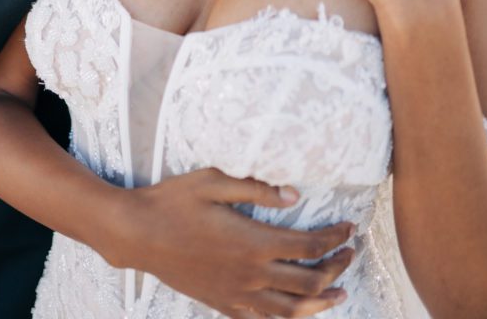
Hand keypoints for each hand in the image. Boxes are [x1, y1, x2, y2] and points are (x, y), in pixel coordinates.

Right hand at [104, 169, 353, 317]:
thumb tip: (294, 195)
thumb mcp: (213, 181)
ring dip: (321, 303)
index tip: (349, 227)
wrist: (137, 234)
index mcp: (253, 242)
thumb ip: (256, 188)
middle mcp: (250, 274)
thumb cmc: (173, 201)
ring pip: (291, 311)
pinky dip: (284, 318)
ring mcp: (236, 294)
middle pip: (309, 282)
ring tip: (339, 295)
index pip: (309, 247)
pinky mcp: (221, 303)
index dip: (335, 239)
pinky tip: (293, 311)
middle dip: (336, 269)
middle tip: (349, 254)